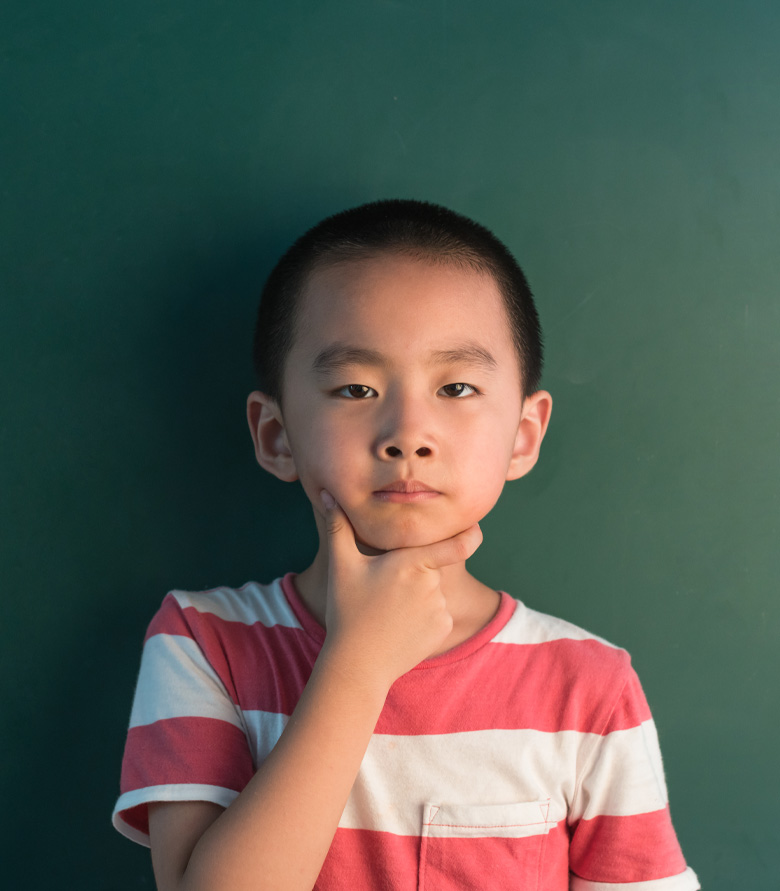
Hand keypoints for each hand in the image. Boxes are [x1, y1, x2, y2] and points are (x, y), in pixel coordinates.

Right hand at [317, 490, 482, 691]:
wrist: (358, 664)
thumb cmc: (347, 611)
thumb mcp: (341, 566)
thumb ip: (338, 526)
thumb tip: (328, 494)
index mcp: (412, 562)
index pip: (459, 544)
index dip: (472, 533)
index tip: (476, 527)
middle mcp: (432, 584)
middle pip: (432, 567)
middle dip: (416, 572)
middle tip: (385, 590)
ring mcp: (440, 609)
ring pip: (434, 591)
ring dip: (418, 595)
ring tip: (388, 611)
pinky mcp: (443, 629)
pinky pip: (438, 613)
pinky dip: (423, 617)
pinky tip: (399, 627)